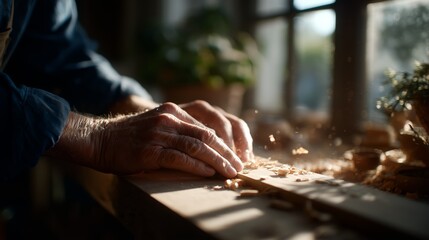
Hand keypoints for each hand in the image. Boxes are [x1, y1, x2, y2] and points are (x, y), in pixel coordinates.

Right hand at [110, 96, 253, 162]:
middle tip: (238, 166)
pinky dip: (196, 166)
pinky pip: (179, 158)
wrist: (100, 138)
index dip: (224, 143)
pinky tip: (207, 172)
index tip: (235, 156)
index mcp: (173, 111)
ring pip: (197, 146)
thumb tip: (206, 147)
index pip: (207, 128)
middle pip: (206, 136)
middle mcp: (169, 118)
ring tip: (230, 171)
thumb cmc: (131, 136)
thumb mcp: (158, 125)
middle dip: (226, 152)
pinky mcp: (150, 149)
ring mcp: (159, 133)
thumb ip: (180, 131)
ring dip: (217, 160)